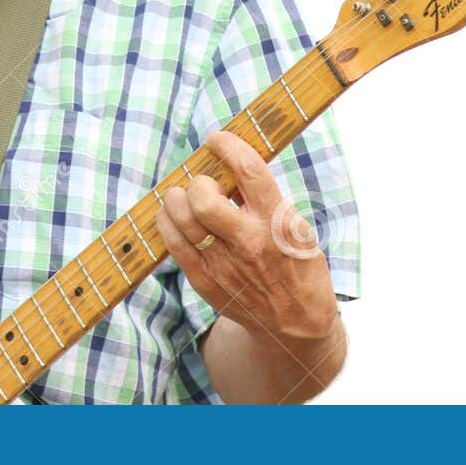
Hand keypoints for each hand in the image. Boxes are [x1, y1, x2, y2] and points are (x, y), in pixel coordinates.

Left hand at [154, 129, 339, 347]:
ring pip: (182, 219)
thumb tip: (232, 165)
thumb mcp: (297, 228)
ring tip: (183, 196)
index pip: (248, 171)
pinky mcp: (206, 283)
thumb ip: (266, 199)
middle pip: (204, 197)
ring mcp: (224, 266)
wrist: (297, 326)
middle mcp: (249, 243)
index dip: (228, 146)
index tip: (218, 139)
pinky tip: (172, 215)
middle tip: (204, 182)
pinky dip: (167, 222)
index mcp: (277, 222)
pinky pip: (174, 245)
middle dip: (199, 180)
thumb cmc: (298, 268)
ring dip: (177, 198)